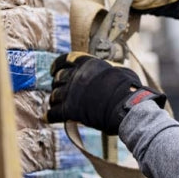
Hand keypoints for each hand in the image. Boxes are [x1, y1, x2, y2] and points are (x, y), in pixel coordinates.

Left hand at [47, 52, 165, 133]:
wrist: (127, 107)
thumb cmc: (129, 89)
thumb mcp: (121, 70)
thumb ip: (109, 69)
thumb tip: (111, 69)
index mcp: (88, 63)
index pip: (65, 60)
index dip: (57, 65)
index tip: (54, 70)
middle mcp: (77, 75)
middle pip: (58, 79)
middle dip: (57, 84)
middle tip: (60, 90)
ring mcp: (71, 93)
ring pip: (54, 96)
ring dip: (55, 100)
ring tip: (57, 105)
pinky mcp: (69, 110)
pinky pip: (53, 113)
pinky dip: (50, 116)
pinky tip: (49, 118)